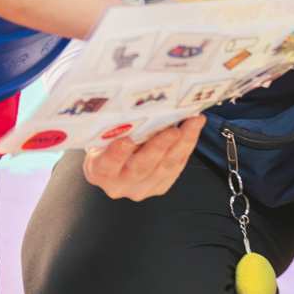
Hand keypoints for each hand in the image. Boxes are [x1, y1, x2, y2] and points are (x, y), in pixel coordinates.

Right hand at [81, 115, 204, 200]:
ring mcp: (141, 188)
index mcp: (99, 171)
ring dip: (182, 143)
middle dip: (159, 147)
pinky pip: (176, 167)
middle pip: (141, 167)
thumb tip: (132, 104)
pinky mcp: (159, 186)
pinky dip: (186, 146)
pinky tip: (193, 128)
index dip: (116, 154)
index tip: (126, 140)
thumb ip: (113, 126)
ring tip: (193, 122)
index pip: (107, 164)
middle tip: (173, 130)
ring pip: (165, 168)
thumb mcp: (101, 134)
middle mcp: (119, 184)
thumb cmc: (106, 140)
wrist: (112, 158)